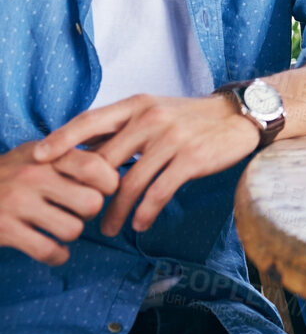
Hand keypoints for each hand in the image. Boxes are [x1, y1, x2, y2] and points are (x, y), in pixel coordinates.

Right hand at [0, 141, 119, 264]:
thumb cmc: (11, 173)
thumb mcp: (39, 155)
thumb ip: (72, 158)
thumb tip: (119, 170)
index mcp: (47, 155)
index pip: (96, 166)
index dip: (109, 182)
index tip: (103, 189)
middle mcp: (34, 177)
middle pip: (91, 202)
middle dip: (91, 211)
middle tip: (80, 210)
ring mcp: (17, 204)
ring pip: (73, 229)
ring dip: (72, 233)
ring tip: (61, 227)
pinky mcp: (5, 231)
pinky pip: (48, 250)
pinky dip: (57, 256)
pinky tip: (53, 250)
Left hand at [33, 94, 261, 235]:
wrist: (238, 118)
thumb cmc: (189, 118)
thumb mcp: (153, 111)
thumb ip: (121, 130)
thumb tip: (79, 152)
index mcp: (137, 105)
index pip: (90, 120)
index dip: (61, 139)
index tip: (38, 158)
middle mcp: (151, 119)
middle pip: (105, 161)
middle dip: (88, 192)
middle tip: (78, 213)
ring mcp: (172, 139)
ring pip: (130, 184)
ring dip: (116, 213)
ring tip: (108, 229)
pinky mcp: (191, 159)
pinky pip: (158, 193)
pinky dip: (145, 214)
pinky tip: (141, 224)